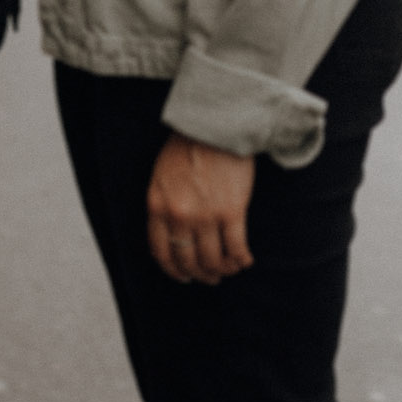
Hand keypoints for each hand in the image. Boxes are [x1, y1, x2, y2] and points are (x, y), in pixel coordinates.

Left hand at [147, 134, 254, 284]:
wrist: (215, 125)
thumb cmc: (188, 146)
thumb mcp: (161, 176)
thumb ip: (162, 206)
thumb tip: (171, 236)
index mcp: (157, 206)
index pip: (162, 253)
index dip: (174, 270)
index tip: (184, 275)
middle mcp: (179, 216)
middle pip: (188, 261)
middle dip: (200, 274)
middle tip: (210, 276)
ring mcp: (206, 216)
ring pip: (213, 261)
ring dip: (221, 270)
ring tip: (228, 268)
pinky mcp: (232, 212)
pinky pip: (236, 249)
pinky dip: (241, 260)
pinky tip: (244, 261)